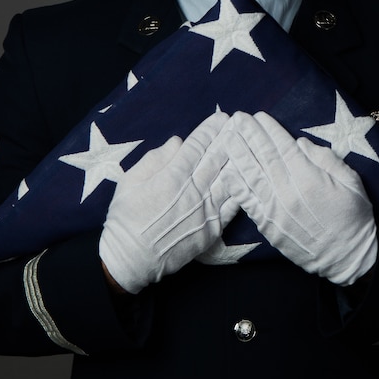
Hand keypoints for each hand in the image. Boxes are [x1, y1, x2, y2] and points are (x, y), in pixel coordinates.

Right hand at [99, 110, 238, 292]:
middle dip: (230, 138)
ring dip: (241, 159)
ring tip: (251, 143)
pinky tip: (252, 175)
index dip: (210, 130)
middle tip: (242, 122)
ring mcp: (205, 211)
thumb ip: (155, 159)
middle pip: (217, 158)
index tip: (221, 117)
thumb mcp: (130, 181)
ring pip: (229, 179)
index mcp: (172, 177)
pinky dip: (243, 188)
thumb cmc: (125, 218)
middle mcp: (192, 191)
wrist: (130, 260)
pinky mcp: (212, 230)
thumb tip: (178, 142)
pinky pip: (233, 205)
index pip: (197, 146)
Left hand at [223, 111, 377, 285]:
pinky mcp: (267, 225)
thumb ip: (326, 159)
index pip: (283, 147)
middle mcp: (287, 191)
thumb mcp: (351, 182)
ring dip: (238, 154)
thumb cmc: (354, 218)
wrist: (347, 259)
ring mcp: (274, 209)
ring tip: (227, 137)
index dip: (269, 130)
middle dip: (249, 135)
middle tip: (236, 118)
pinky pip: (247, 201)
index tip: (259, 115)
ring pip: (251, 175)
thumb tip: (300, 143)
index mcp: (309, 178)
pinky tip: (227, 170)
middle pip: (263, 157)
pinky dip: (236, 184)